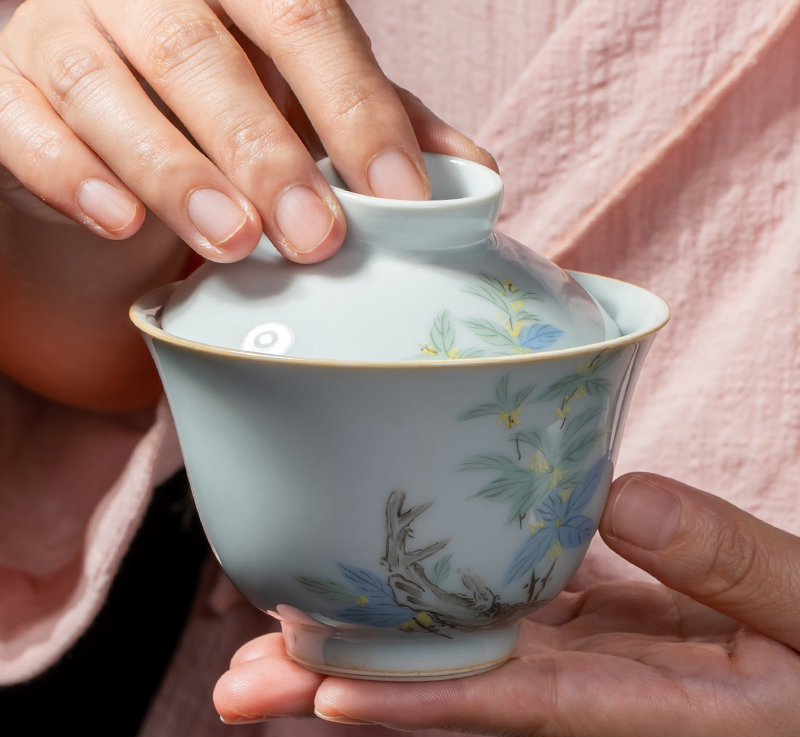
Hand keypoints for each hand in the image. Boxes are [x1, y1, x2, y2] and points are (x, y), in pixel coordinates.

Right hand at [0, 0, 493, 409]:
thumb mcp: (307, 103)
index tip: (401, 197)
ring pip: (107, 89)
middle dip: (266, 153)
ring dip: (175, 172)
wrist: (107, 108)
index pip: (305, 20)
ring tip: (233, 243)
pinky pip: (22, 126)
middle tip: (318, 239)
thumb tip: (473, 177)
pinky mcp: (6, 92)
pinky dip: (72, 175)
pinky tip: (119, 223)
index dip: (356, 108)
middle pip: (203, 56)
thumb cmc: (221, 100)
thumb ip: (378, 123)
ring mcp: (63, 34)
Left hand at [214, 473, 799, 736]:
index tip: (326, 687)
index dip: (425, 696)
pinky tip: (395, 584)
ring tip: (277, 639)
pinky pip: (515, 609)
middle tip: (244, 681)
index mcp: (668, 711)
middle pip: (467, 685)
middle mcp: (613, 694)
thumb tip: (621, 503)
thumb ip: (733, 567)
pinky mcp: (609, 622)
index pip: (527, 703)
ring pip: (475, 648)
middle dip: (355, 682)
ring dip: (381, 641)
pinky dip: (449, 601)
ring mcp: (604, 658)